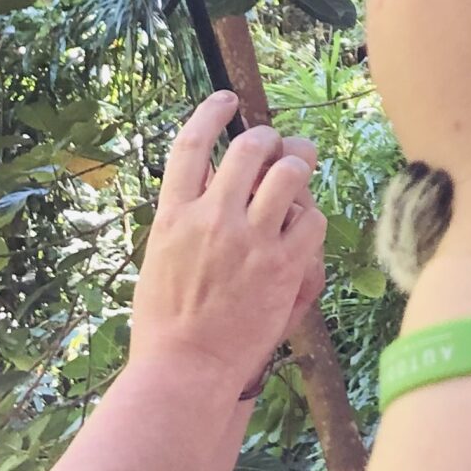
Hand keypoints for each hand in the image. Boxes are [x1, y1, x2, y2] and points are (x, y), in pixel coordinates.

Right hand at [128, 98, 326, 394]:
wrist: (185, 370)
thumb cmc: (165, 323)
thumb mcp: (159, 258)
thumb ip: (181, 216)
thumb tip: (203, 178)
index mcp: (173, 215)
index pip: (191, 144)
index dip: (211, 112)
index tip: (227, 100)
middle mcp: (211, 218)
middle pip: (249, 148)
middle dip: (270, 138)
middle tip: (278, 144)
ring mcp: (249, 241)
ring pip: (289, 173)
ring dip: (298, 166)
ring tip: (299, 173)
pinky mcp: (282, 266)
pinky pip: (311, 219)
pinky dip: (311, 218)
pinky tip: (303, 227)